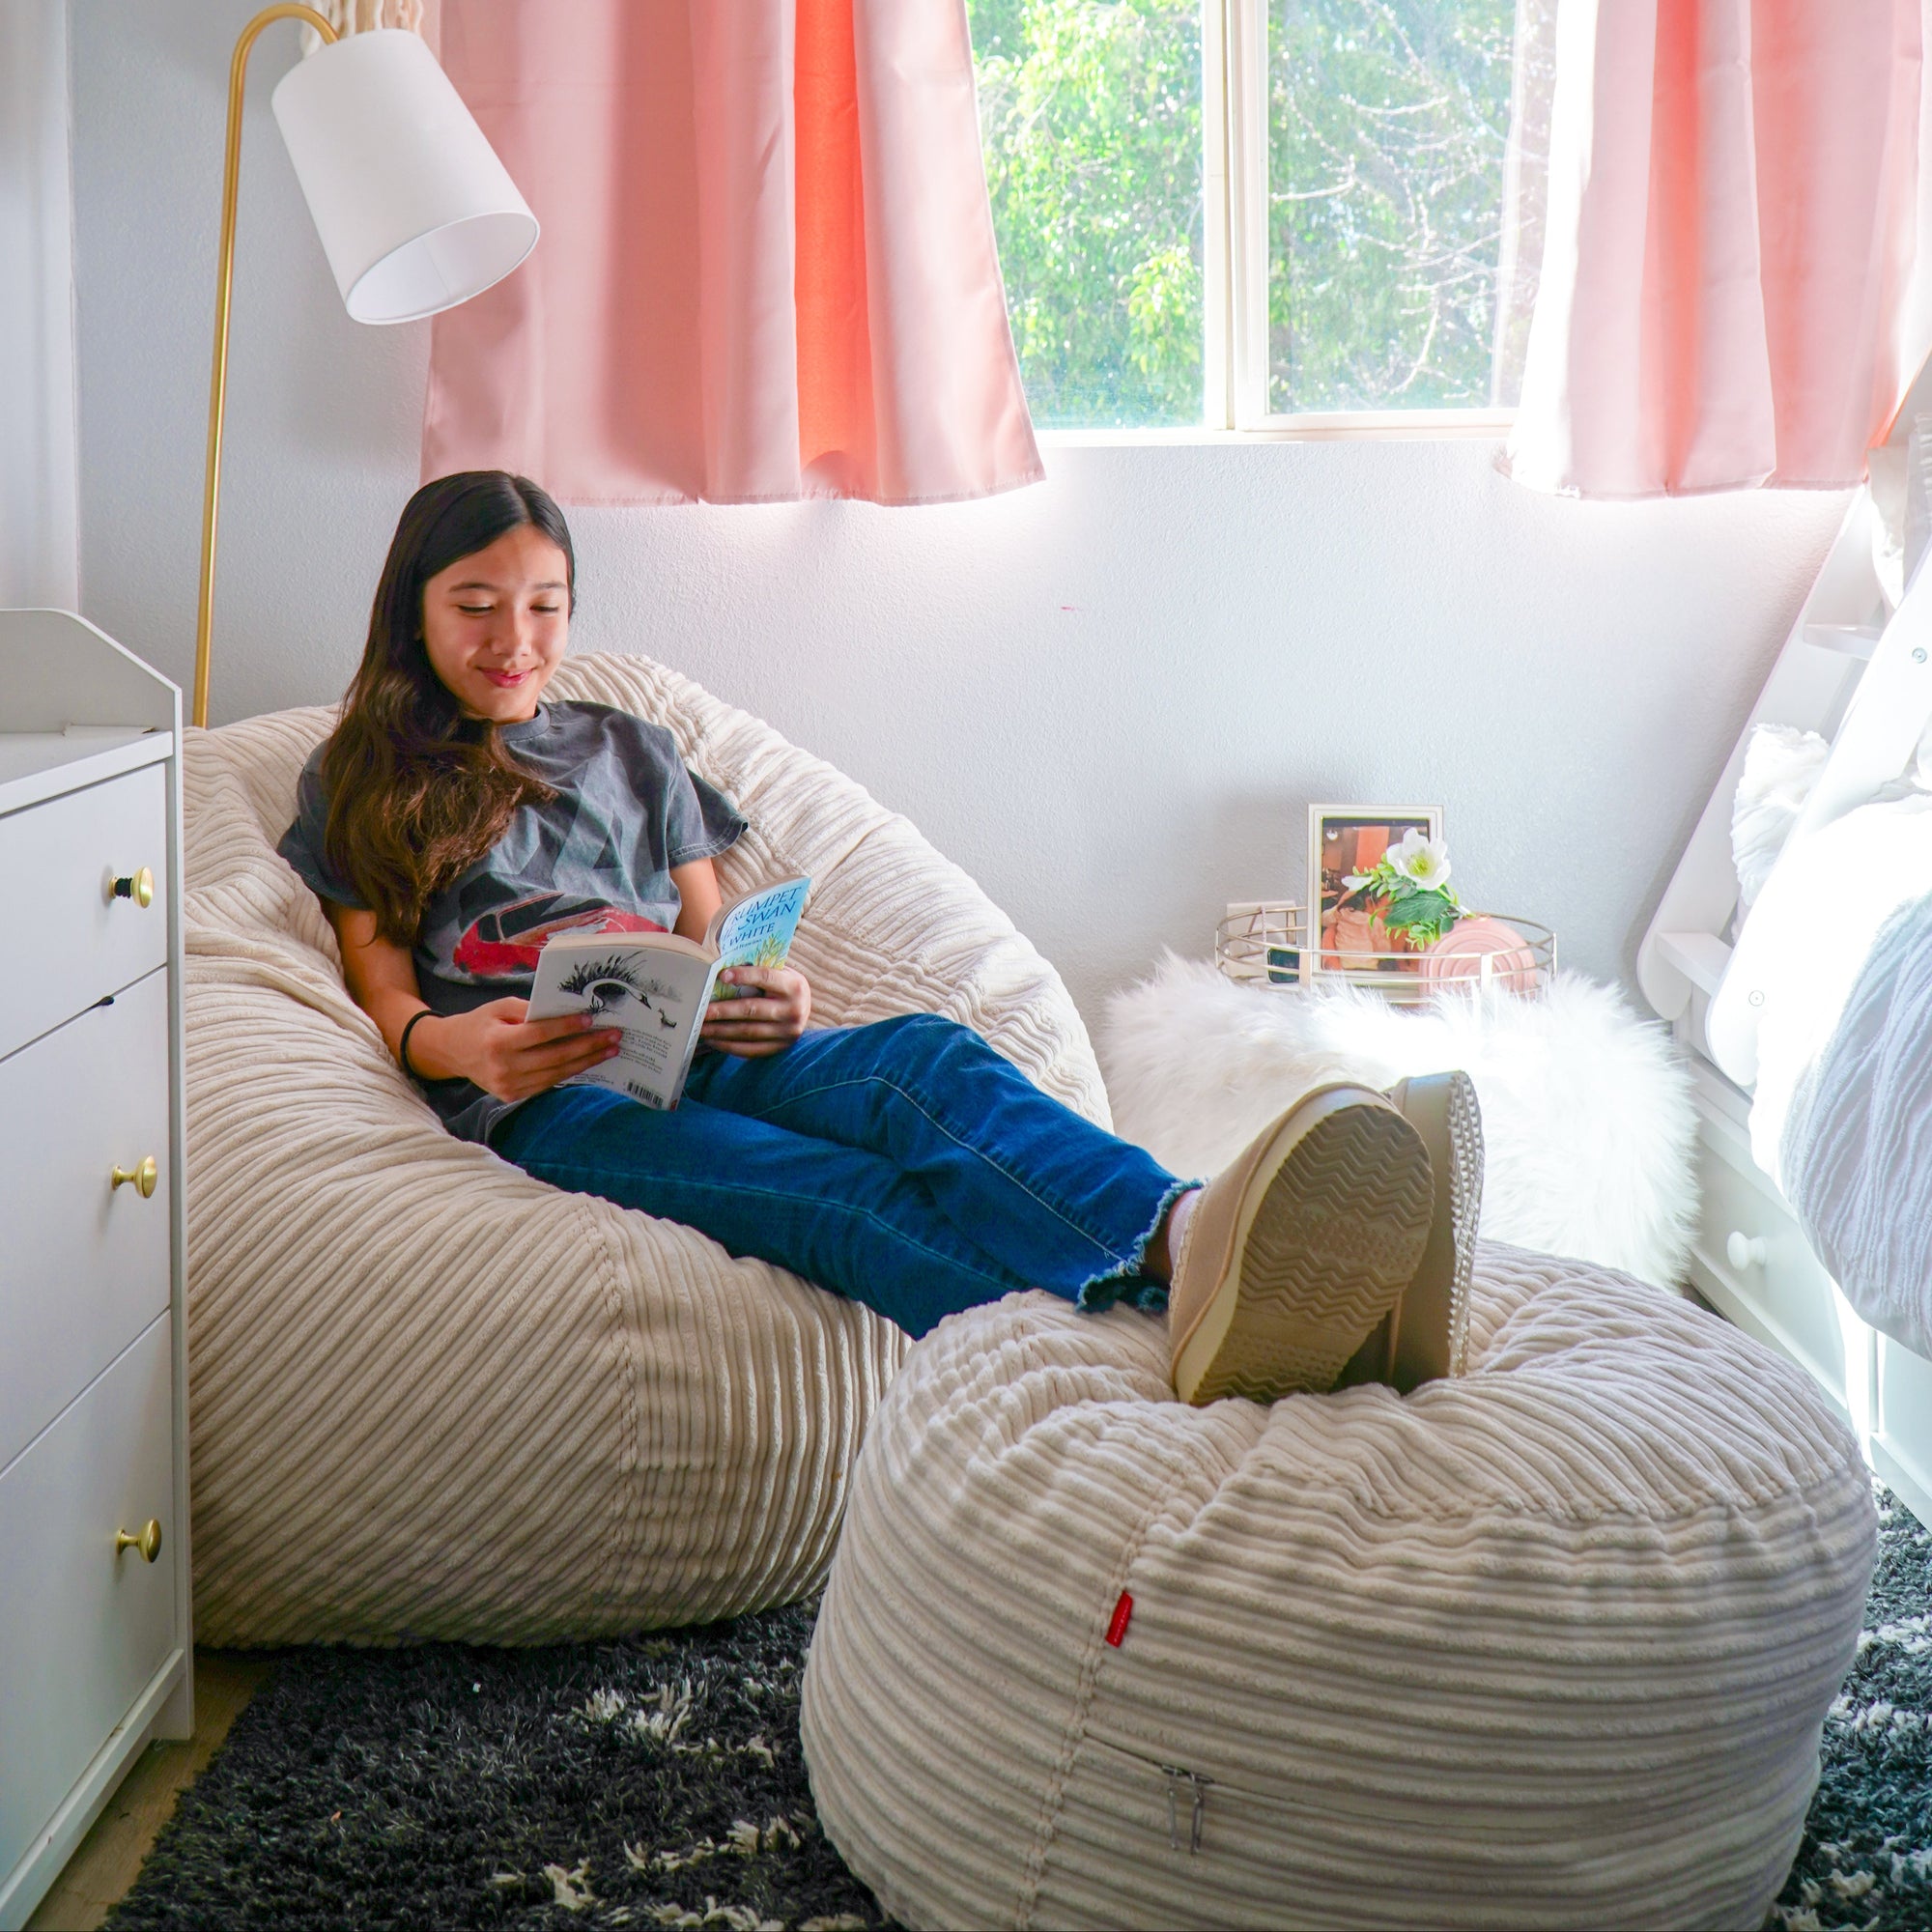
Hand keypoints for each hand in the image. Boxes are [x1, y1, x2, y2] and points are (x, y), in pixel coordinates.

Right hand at [402, 998, 621, 1101]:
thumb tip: (566, 1011)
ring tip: (609, 1050)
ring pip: (556, 1074)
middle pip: (554, 1057)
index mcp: (497, 1042)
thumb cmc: (480, 1023)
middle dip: (587, 1046)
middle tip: (614, 1036)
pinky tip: (588, 1062)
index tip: (591, 1019)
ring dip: (586, 1062)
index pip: (540, 1034)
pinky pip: (548, 1084)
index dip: (567, 1027)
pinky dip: (570, 1073)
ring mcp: (508, 1086)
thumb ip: (530, 1009)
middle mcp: (503, 1068)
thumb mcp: (499, 1007)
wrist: (452, 1051)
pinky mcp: (513, 1096)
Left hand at [701, 966, 811, 1056]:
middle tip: (700, 1011)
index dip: (743, 976)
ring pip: (747, 1032)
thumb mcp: (779, 973)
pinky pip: (749, 1049)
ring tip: (700, 1027)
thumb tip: (722, 971)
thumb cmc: (782, 985)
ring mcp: (787, 1033)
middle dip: (722, 1010)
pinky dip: (728, 1045)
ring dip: (720, 1030)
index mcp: (794, 987)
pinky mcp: (779, 1048)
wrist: (803, 1009)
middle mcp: (794, 1011)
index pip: (766, 978)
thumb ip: (758, 970)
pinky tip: (713, 1040)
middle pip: (751, 1009)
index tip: (721, 976)